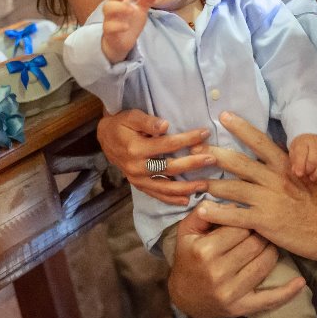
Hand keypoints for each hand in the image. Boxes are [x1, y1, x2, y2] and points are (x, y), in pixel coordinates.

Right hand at [97, 110, 213, 205]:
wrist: (104, 138)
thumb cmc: (121, 124)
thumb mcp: (131, 117)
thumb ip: (148, 122)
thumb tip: (165, 126)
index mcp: (136, 148)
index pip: (167, 144)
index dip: (187, 139)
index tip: (205, 133)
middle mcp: (137, 167)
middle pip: (169, 167)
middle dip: (193, 164)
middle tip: (212, 159)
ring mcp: (137, 179)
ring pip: (165, 186)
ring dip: (186, 187)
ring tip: (204, 185)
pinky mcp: (138, 185)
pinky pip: (156, 194)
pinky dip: (171, 199)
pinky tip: (186, 200)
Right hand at [101, 0, 159, 62]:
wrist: (122, 44)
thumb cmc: (130, 23)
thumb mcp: (140, 11)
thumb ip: (146, 0)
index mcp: (120, 0)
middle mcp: (113, 7)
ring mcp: (109, 19)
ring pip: (108, 8)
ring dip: (120, 7)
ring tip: (132, 10)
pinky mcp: (109, 31)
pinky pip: (109, 26)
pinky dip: (118, 25)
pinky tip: (127, 26)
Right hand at [167, 207, 303, 317]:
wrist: (184, 296)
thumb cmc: (188, 257)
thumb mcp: (186, 231)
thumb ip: (204, 212)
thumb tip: (231, 203)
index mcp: (205, 250)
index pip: (239, 226)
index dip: (246, 219)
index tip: (247, 218)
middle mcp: (218, 272)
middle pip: (255, 243)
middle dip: (259, 233)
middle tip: (258, 231)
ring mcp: (231, 292)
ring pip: (265, 262)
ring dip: (270, 251)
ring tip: (266, 245)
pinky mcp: (241, 307)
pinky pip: (269, 299)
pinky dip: (287, 292)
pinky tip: (300, 283)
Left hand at [199, 113, 316, 261]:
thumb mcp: (310, 175)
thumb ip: (291, 166)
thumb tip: (277, 153)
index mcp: (286, 164)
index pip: (260, 140)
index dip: (240, 127)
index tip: (223, 115)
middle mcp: (275, 178)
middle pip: (238, 161)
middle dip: (214, 154)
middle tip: (194, 150)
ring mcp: (269, 199)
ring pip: (231, 188)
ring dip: (210, 185)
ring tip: (194, 183)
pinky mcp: (265, 221)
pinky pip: (234, 215)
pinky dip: (216, 213)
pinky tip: (202, 210)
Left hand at [288, 133, 316, 183]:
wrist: (313, 137)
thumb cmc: (302, 147)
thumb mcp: (294, 151)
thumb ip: (294, 161)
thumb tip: (296, 172)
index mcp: (303, 141)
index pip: (302, 153)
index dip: (300, 165)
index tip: (299, 174)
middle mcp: (316, 142)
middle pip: (314, 159)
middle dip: (309, 170)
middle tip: (306, 176)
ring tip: (313, 178)